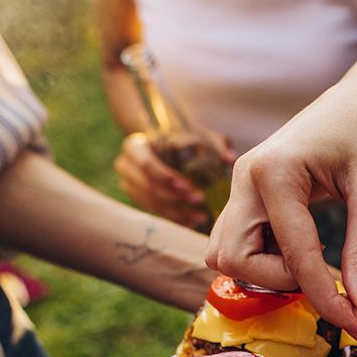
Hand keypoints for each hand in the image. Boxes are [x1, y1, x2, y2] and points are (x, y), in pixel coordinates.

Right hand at [115, 131, 234, 231]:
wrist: (164, 145)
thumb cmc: (182, 138)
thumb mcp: (200, 136)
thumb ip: (216, 144)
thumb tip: (230, 159)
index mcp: (134, 146)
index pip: (146, 164)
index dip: (166, 177)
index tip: (187, 186)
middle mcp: (125, 165)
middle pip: (148, 187)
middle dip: (174, 197)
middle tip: (198, 200)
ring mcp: (128, 184)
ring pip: (151, 202)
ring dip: (176, 211)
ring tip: (200, 215)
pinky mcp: (137, 197)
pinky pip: (154, 211)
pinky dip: (174, 217)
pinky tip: (192, 221)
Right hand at [206, 66, 356, 340]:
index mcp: (274, 171)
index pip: (293, 256)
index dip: (326, 300)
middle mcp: (244, 178)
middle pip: (233, 259)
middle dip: (279, 281)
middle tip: (328, 278)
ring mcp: (240, 187)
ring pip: (227, 254)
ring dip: (269, 273)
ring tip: (318, 263)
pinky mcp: (246, 196)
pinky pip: (239, 243)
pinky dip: (268, 260)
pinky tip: (306, 253)